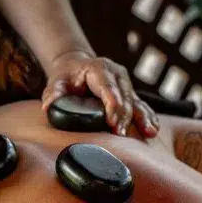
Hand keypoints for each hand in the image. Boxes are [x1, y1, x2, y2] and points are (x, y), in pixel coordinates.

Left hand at [41, 51, 158, 137]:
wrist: (78, 67)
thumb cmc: (67, 77)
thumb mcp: (57, 82)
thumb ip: (53, 93)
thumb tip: (48, 106)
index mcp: (100, 69)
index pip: (108, 88)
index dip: (112, 105)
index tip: (112, 122)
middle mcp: (117, 75)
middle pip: (124, 98)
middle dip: (124, 118)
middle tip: (121, 135)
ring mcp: (126, 85)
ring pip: (136, 103)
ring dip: (142, 118)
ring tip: (149, 133)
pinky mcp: (131, 95)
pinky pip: (141, 107)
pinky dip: (148, 118)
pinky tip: (153, 130)